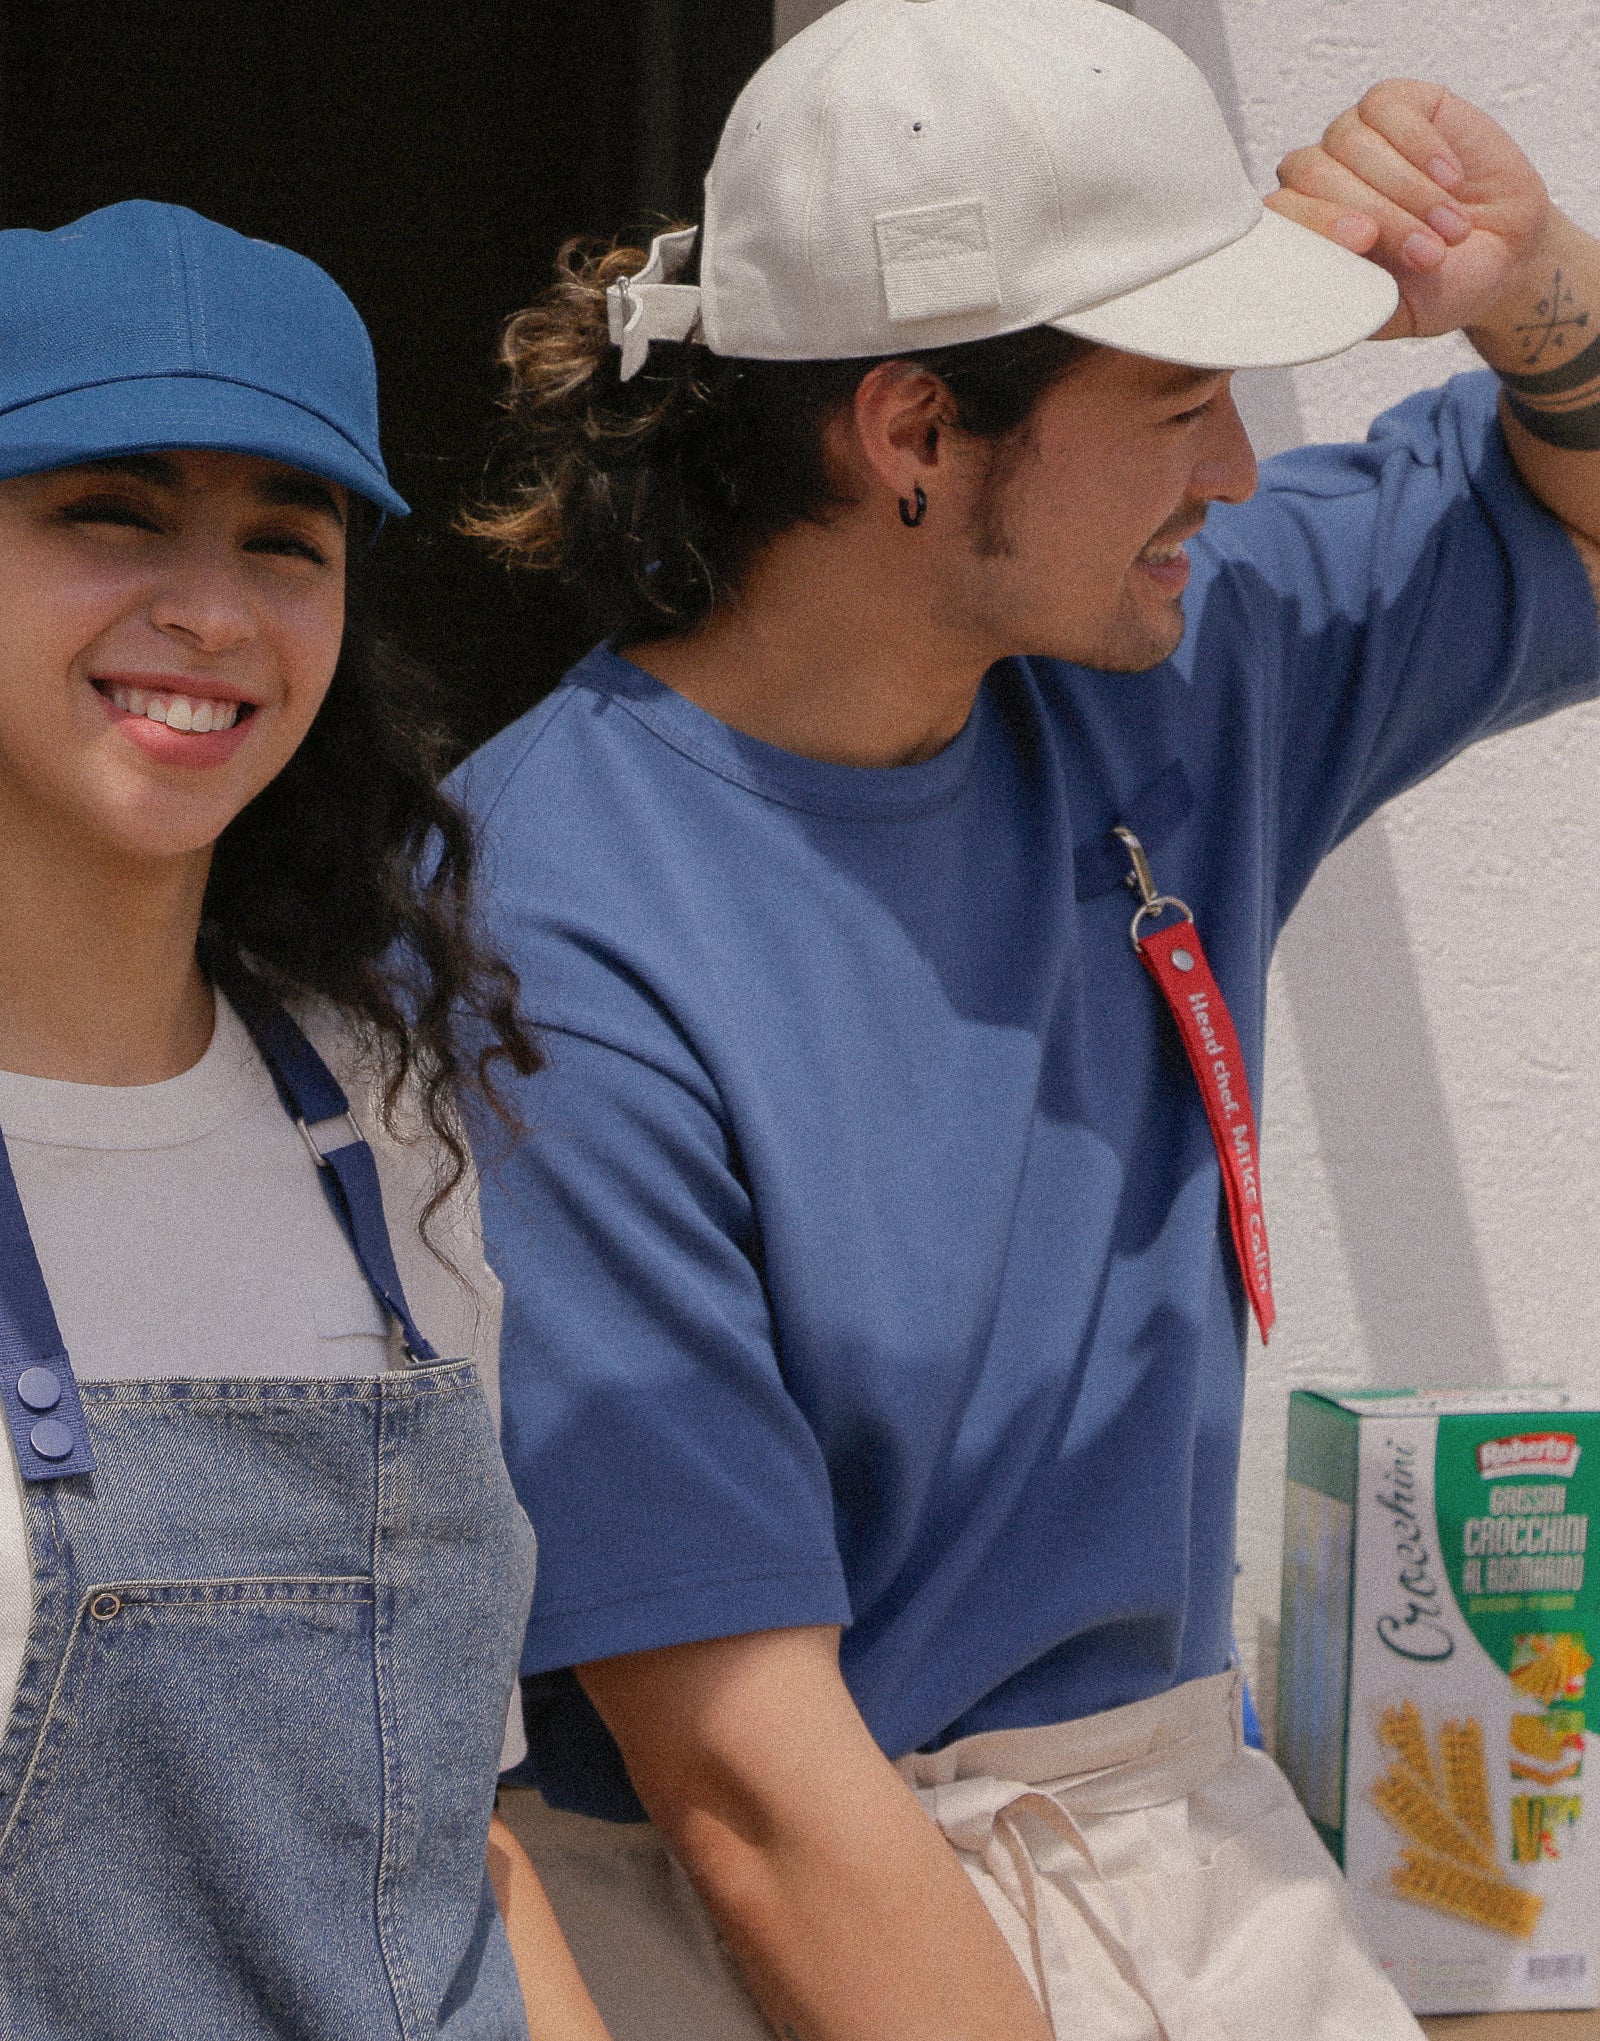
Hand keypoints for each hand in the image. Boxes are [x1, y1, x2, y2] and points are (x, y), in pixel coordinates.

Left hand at [1266, 81, 1551, 340]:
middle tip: (1427, 252)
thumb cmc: (1440, 286)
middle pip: (1315, 175)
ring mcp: (1352, 138)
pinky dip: (1422, 147)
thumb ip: (1345, 298)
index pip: (1277, 215)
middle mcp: (1319, 181)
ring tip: (1451, 228)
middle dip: (1379, 214)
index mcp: (1303, 231)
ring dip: (1408, 188)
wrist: (1504, 255)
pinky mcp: (1396, 104)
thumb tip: (1306, 291)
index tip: (1364, 241)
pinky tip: (1452, 179)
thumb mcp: (1391, 310)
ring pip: (1350, 142)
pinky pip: (1387, 109)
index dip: (1316, 222)